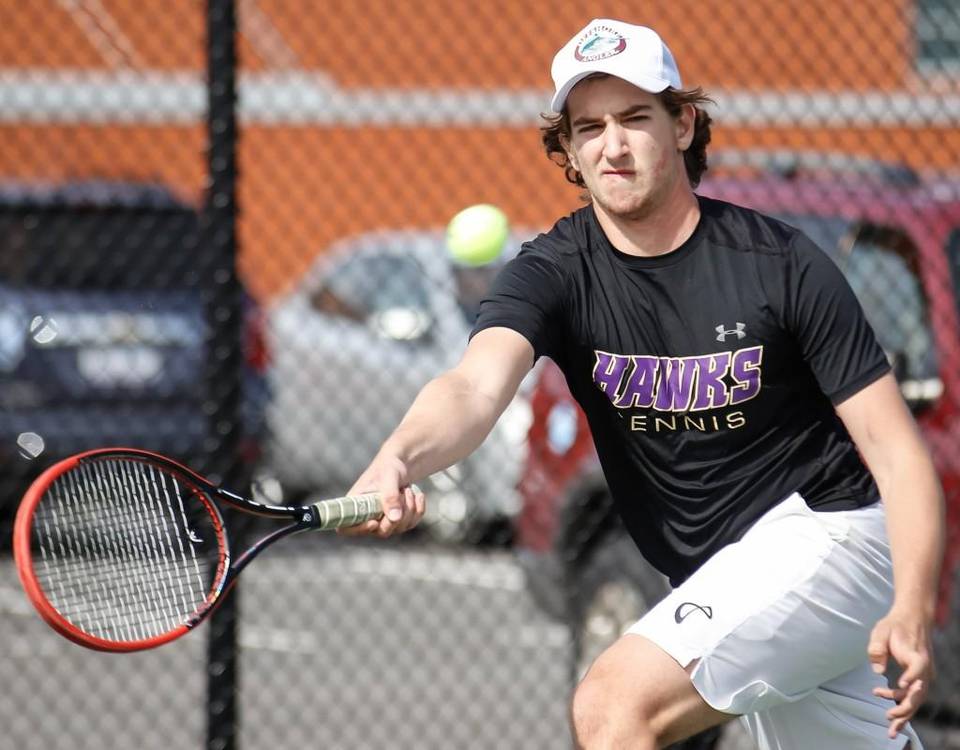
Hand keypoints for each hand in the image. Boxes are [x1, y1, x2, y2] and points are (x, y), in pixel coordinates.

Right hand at [338, 453, 424, 537]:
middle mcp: (367, 515)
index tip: (373, 522)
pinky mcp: (398, 521)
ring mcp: (383, 520)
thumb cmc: (389, 466)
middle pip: (381, 531)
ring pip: (398, 528)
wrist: (401, 463)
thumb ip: (389, 495)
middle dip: (396, 514)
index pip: (346, 527)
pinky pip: (411, 524)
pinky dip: (418, 510)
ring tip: (407, 490)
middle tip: (402, 493)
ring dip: (409, 509)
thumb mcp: (389, 476)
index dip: (358, 530)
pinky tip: (418, 495)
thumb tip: (394, 519)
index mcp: (355, 503)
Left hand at [868, 607, 934, 738]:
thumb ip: (877, 648)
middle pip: (919, 693)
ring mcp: (924, 675)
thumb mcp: (881, 631)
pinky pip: (913, 695)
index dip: (910, 678)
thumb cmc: (894, 625)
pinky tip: (887, 706)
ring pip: (917, 700)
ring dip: (905, 714)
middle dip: (905, 709)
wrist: (912, 619)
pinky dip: (902, 704)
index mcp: (917, 656)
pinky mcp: (919, 678)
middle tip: (888, 716)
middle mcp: (924, 669)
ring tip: (891, 729)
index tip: (899, 685)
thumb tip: (877, 671)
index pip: (918, 669)